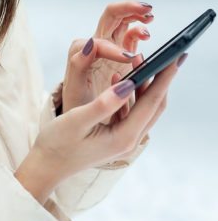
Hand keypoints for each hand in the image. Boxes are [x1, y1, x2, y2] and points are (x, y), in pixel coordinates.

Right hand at [21, 56, 184, 203]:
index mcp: (123, 138)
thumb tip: (128, 84)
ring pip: (144, 108)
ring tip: (142, 63)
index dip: (163, 79)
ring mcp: (123, 140)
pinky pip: (131, 112)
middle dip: (161, 80)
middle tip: (166, 56)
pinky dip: (131, 95)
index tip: (173, 58)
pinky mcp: (115, 136)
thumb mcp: (78, 120)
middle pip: (153, 106)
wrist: (47, 164)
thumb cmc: (58, 143)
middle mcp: (128, 141)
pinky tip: (121, 81)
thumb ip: (104, 104)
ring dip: (146, 86)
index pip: (151, 103)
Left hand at [61, 1, 153, 116]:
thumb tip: (89, 44)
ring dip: (135, 14)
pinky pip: (131, 35)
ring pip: (122, 21)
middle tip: (146, 9)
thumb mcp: (74, 87)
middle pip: (111, 16)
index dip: (114, 49)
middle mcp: (95, 44)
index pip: (99, 42)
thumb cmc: (77, 101)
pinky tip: (147, 33)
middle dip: (128, 8)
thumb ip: (78, 65)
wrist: (83, 112)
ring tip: (150, 18)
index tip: (128, 59)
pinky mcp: (121, 53)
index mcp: (82, 52)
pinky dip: (139, 30)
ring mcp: (110, 47)